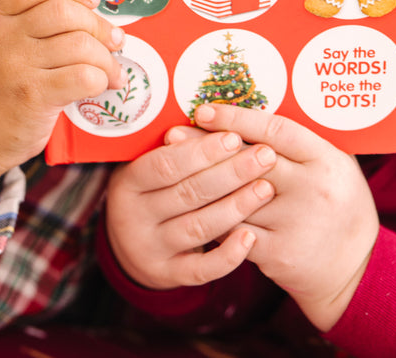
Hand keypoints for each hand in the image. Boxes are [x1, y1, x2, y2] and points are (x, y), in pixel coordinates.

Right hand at [0, 0, 124, 190]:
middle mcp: (5, 38)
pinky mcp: (34, 96)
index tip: (92, 0)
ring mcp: (17, 66)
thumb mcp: (3, 45)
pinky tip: (104, 85)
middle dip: (100, 26)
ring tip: (113, 71)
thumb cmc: (3, 87)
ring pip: (80, 45)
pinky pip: (83, 76)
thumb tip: (94, 14)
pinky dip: (101, 79)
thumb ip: (35, 25)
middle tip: (115, 40)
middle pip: (65, 12)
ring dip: (107, 59)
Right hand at [105, 125, 276, 290]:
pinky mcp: (167, 275)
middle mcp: (134, 216)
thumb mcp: (149, 166)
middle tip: (265, 156)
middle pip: (187, 193)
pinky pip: (201, 269)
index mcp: (129, 182)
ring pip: (198, 228)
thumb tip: (218, 120)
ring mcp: (150, 248)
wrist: (132, 243)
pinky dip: (227, 255)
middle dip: (230, 173)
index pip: (166, 164)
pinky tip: (251, 236)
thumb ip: (177, 149)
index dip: (201, 151)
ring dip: (236, 207)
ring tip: (266, 188)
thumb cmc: (152, 189)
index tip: (235, 136)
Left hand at [193, 104, 378, 331]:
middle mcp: (312, 189)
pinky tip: (185, 204)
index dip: (236, 117)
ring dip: (199, 181)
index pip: (275, 130)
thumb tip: (257, 100)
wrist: (354, 268)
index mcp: (326, 159)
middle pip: (248, 161)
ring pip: (234, 197)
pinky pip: (232, 231)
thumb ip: (301, 138)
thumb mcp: (334, 163)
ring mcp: (295, 223)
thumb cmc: (336, 202)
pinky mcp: (278, 253)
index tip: (204, 110)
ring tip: (170, 165)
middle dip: (206, 146)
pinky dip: (208, 217)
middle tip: (174, 133)